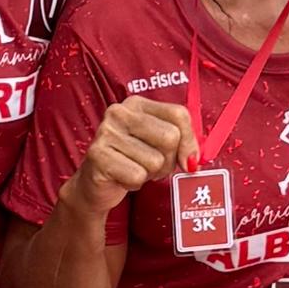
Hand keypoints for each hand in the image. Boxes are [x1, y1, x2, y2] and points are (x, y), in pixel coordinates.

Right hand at [65, 94, 191, 219]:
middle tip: (151, 165)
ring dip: (149, 174)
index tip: (186, 159)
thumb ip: (182, 144)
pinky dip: (134, 183)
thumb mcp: (159, 146)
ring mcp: (106, 132)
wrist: (94, 184)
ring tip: (133, 169)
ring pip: (155, 160)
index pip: (179, 114)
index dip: (189, 141)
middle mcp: (119, 112)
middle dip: (168, 160)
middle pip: (170, 137)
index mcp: (137, 104)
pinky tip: (122, 177)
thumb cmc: (131, 161)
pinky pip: (137, 175)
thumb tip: (193, 161)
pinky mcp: (97, 155)